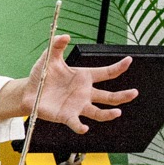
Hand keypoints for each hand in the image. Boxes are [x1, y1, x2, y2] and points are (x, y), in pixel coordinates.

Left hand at [20, 33, 137, 134]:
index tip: (128, 60)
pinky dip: (80, 127)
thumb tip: (65, 35)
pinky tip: (85, 128)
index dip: (118, 67)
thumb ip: (57, 45)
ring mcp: (78, 106)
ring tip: (117, 112)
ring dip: (108, 114)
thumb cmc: (42, 75)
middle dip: (123, 96)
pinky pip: (76, 123)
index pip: (106, 73)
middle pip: (109, 96)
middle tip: (134, 93)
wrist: (28, 92)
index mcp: (84, 77)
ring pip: (98, 112)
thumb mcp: (49, 58)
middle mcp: (85, 93)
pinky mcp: (67, 116)